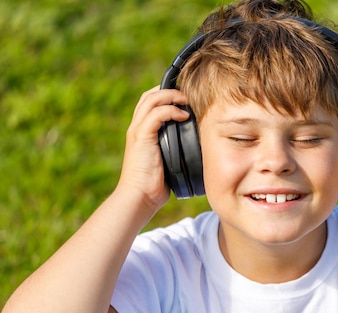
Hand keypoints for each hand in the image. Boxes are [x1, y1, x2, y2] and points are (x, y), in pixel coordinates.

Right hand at [117, 86, 189, 211]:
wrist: (140, 197)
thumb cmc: (156, 183)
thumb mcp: (169, 160)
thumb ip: (177, 147)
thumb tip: (200, 144)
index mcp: (142, 131)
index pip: (151, 102)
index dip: (167, 94)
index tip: (187, 98)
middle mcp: (137, 127)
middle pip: (150, 95)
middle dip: (170, 90)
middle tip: (189, 95)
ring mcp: (138, 131)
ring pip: (151, 99)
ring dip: (172, 96)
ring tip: (188, 101)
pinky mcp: (141, 137)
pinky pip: (156, 114)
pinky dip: (171, 110)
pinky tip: (184, 116)